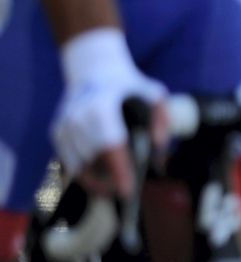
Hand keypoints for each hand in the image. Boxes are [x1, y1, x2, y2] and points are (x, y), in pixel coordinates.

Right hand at [53, 29, 168, 197]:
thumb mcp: (154, 94)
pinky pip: (68, 161)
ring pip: (76, 165)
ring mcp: (64, 124)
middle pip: (91, 160)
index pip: (110, 144)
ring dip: (94, 181)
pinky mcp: (57, 131)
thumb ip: (161, 121)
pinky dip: (83, 173)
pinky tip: (99, 180)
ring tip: (112, 189)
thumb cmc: (129, 86)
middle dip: (108, 181)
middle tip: (124, 194)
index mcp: (102, 106)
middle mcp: (78, 116)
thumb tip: (158, 153)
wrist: (93, 68)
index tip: (129, 190)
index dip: (119, 169)